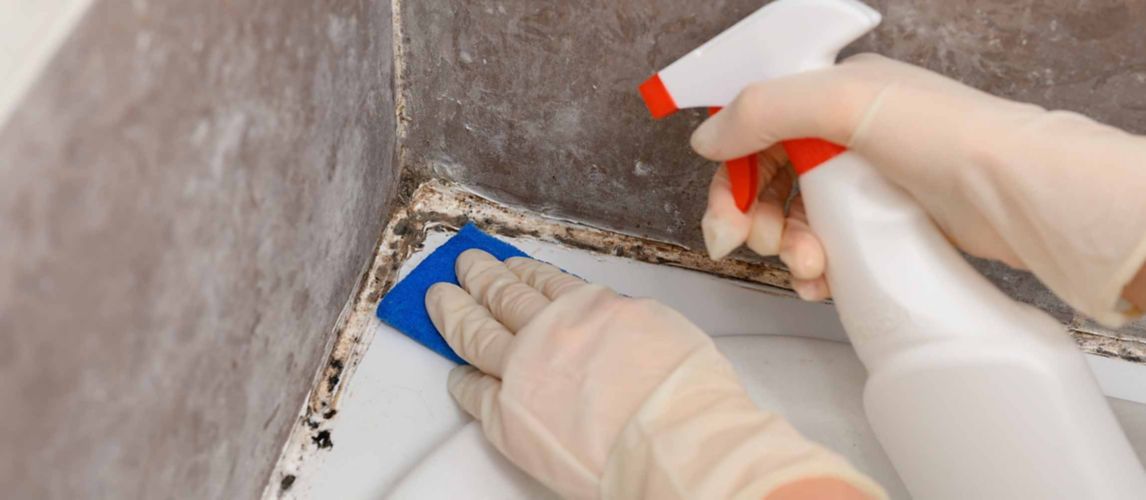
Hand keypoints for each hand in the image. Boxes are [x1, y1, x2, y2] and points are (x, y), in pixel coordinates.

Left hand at [425, 249, 884, 498]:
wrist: (672, 443)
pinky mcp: (505, 416)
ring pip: (475, 333)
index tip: (507, 263)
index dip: (520, 270)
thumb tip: (601, 321)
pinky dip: (460, 378)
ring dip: (453, 311)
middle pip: (501, 296)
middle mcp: (547, 330)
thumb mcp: (659, 327)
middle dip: (478, 277)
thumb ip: (617, 318)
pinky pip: (472, 392)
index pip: (542, 280)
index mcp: (588, 306)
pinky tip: (454, 372)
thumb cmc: (684, 393)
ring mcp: (521, 371)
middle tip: (463, 264)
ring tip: (439, 298)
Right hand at [691, 54, 1145, 325]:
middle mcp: (845, 133)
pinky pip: (827, 245)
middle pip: (768, 177)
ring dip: (786, 246)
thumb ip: (765, 111)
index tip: (724, 216)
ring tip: (807, 267)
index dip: (731, 172)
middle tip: (755, 247)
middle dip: (752, 216)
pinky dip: (815, 268)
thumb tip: (705, 141)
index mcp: (832, 94)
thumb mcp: (846, 104)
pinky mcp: (884, 223)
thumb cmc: (944, 137)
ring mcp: (865, 181)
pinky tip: (820, 282)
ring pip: (795, 216)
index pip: (756, 129)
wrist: (1022, 195)